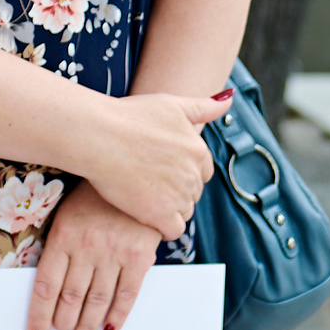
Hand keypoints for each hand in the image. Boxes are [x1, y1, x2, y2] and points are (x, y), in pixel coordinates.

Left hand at [26, 181, 161, 329]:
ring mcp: (114, 253)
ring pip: (96, 302)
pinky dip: (116, 317)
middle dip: (61, 326)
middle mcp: (87, 248)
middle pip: (69, 299)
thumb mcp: (68, 214)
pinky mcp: (139, 256)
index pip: (45, 287)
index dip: (38, 318)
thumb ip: (60, 248)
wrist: (137, 170)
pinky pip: (126, 295)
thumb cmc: (96, 196)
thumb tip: (49, 289)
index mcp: (63, 236)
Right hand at [83, 92, 228, 238]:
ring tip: (145, 197)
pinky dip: (163, 227)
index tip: (163, 168)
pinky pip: (173, 231)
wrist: (99, 136)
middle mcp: (192, 173)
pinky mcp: (160, 215)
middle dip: (176, 189)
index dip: (183, 171)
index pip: (203, 171)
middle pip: (192, 192)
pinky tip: (148, 218)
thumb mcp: (171, 104)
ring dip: (169, 208)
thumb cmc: (129, 116)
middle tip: (150, 181)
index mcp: (197, 148)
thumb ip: (203, 106)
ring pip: (184, 211)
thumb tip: (229, 99)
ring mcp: (178, 195)